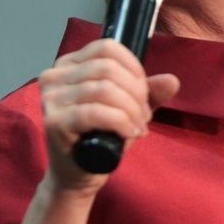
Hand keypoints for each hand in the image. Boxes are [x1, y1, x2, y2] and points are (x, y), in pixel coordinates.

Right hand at [38, 39, 179, 194]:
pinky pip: (95, 113)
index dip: (133, 68)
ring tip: (137, 127)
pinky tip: (128, 133)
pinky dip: (120, 122)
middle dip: (136, 93)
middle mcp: (54, 75)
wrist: (78, 174)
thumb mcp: (128, 108)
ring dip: (131, 110)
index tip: (143, 93)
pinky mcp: (54, 122)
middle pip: (108, 68)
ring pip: (104, 89)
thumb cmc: (101, 136)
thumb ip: (149, 92)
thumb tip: (171, 81)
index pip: (107, 48)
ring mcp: (51, 99)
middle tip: (142, 116)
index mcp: (69, 64)